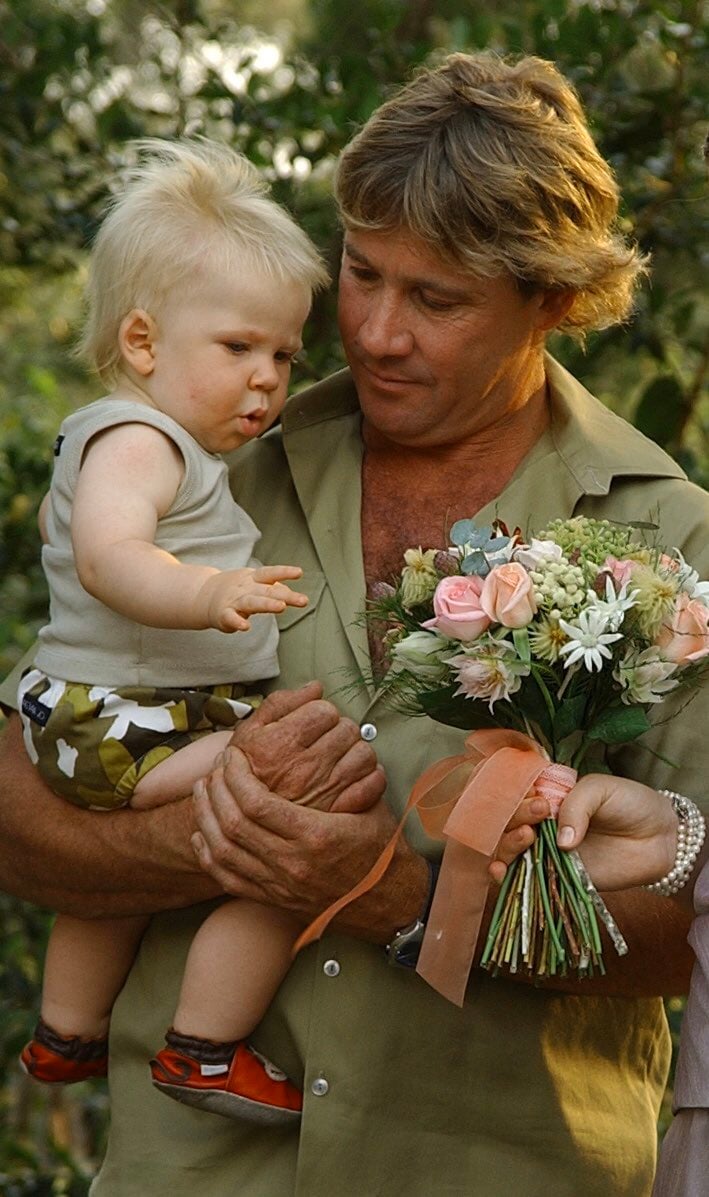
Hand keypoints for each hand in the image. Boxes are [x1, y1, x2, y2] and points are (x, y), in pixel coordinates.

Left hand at [191, 683, 428, 936]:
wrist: (390, 903)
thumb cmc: (383, 850)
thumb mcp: (371, 806)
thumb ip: (346, 776)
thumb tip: (326, 737)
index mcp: (315, 837)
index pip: (257, 803)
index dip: (237, 775)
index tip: (233, 754)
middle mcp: (292, 864)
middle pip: (233, 824)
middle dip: (217, 789)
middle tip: (217, 766)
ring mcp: (279, 886)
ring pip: (223, 852)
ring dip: (207, 816)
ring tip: (204, 789)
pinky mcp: (273, 899)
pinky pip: (228, 879)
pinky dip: (209, 855)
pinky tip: (204, 832)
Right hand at [198, 565, 307, 631]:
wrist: (205, 596)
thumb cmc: (238, 590)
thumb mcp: (255, 584)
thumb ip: (273, 589)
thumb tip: (292, 595)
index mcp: (254, 579)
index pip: (271, 573)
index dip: (285, 572)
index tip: (299, 573)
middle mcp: (246, 588)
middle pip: (268, 591)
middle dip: (286, 595)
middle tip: (303, 600)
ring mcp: (235, 601)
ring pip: (252, 602)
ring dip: (267, 604)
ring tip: (281, 607)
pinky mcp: (224, 615)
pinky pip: (231, 618)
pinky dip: (237, 622)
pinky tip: (245, 627)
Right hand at [230, 682, 385, 812]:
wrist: (244, 822)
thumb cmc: (246, 774)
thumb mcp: (249, 733)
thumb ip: (280, 704)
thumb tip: (314, 687)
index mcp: (280, 745)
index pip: (323, 711)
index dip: (320, 712)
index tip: (314, 722)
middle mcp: (304, 768)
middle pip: (347, 730)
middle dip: (339, 730)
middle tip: (327, 740)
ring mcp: (324, 790)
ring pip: (364, 754)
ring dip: (356, 751)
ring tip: (340, 757)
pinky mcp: (339, 811)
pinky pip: (372, 783)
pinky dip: (371, 776)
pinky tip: (356, 775)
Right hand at [490, 775, 678, 891]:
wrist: (661, 838)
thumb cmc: (631, 804)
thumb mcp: (601, 789)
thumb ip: (576, 806)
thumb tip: (560, 842)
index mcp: (549, 795)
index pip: (517, 794)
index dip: (517, 798)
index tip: (538, 804)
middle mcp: (541, 822)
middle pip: (508, 821)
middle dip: (514, 819)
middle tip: (538, 818)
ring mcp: (546, 850)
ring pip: (508, 848)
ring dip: (506, 844)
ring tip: (526, 839)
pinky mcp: (555, 876)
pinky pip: (523, 877)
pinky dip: (505, 874)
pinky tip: (499, 870)